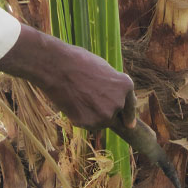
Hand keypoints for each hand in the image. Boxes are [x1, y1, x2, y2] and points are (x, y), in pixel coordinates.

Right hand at [0, 24, 135, 131]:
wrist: (57, 67)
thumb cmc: (77, 62)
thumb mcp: (103, 69)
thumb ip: (112, 86)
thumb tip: (114, 99)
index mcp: (126, 86)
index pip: (130, 107)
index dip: (128, 115)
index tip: (129, 124)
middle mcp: (119, 103)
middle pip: (113, 115)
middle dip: (103, 110)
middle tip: (87, 97)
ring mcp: (105, 115)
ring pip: (99, 121)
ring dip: (91, 115)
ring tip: (78, 97)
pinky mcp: (89, 124)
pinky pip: (86, 124)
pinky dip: (79, 118)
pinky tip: (72, 103)